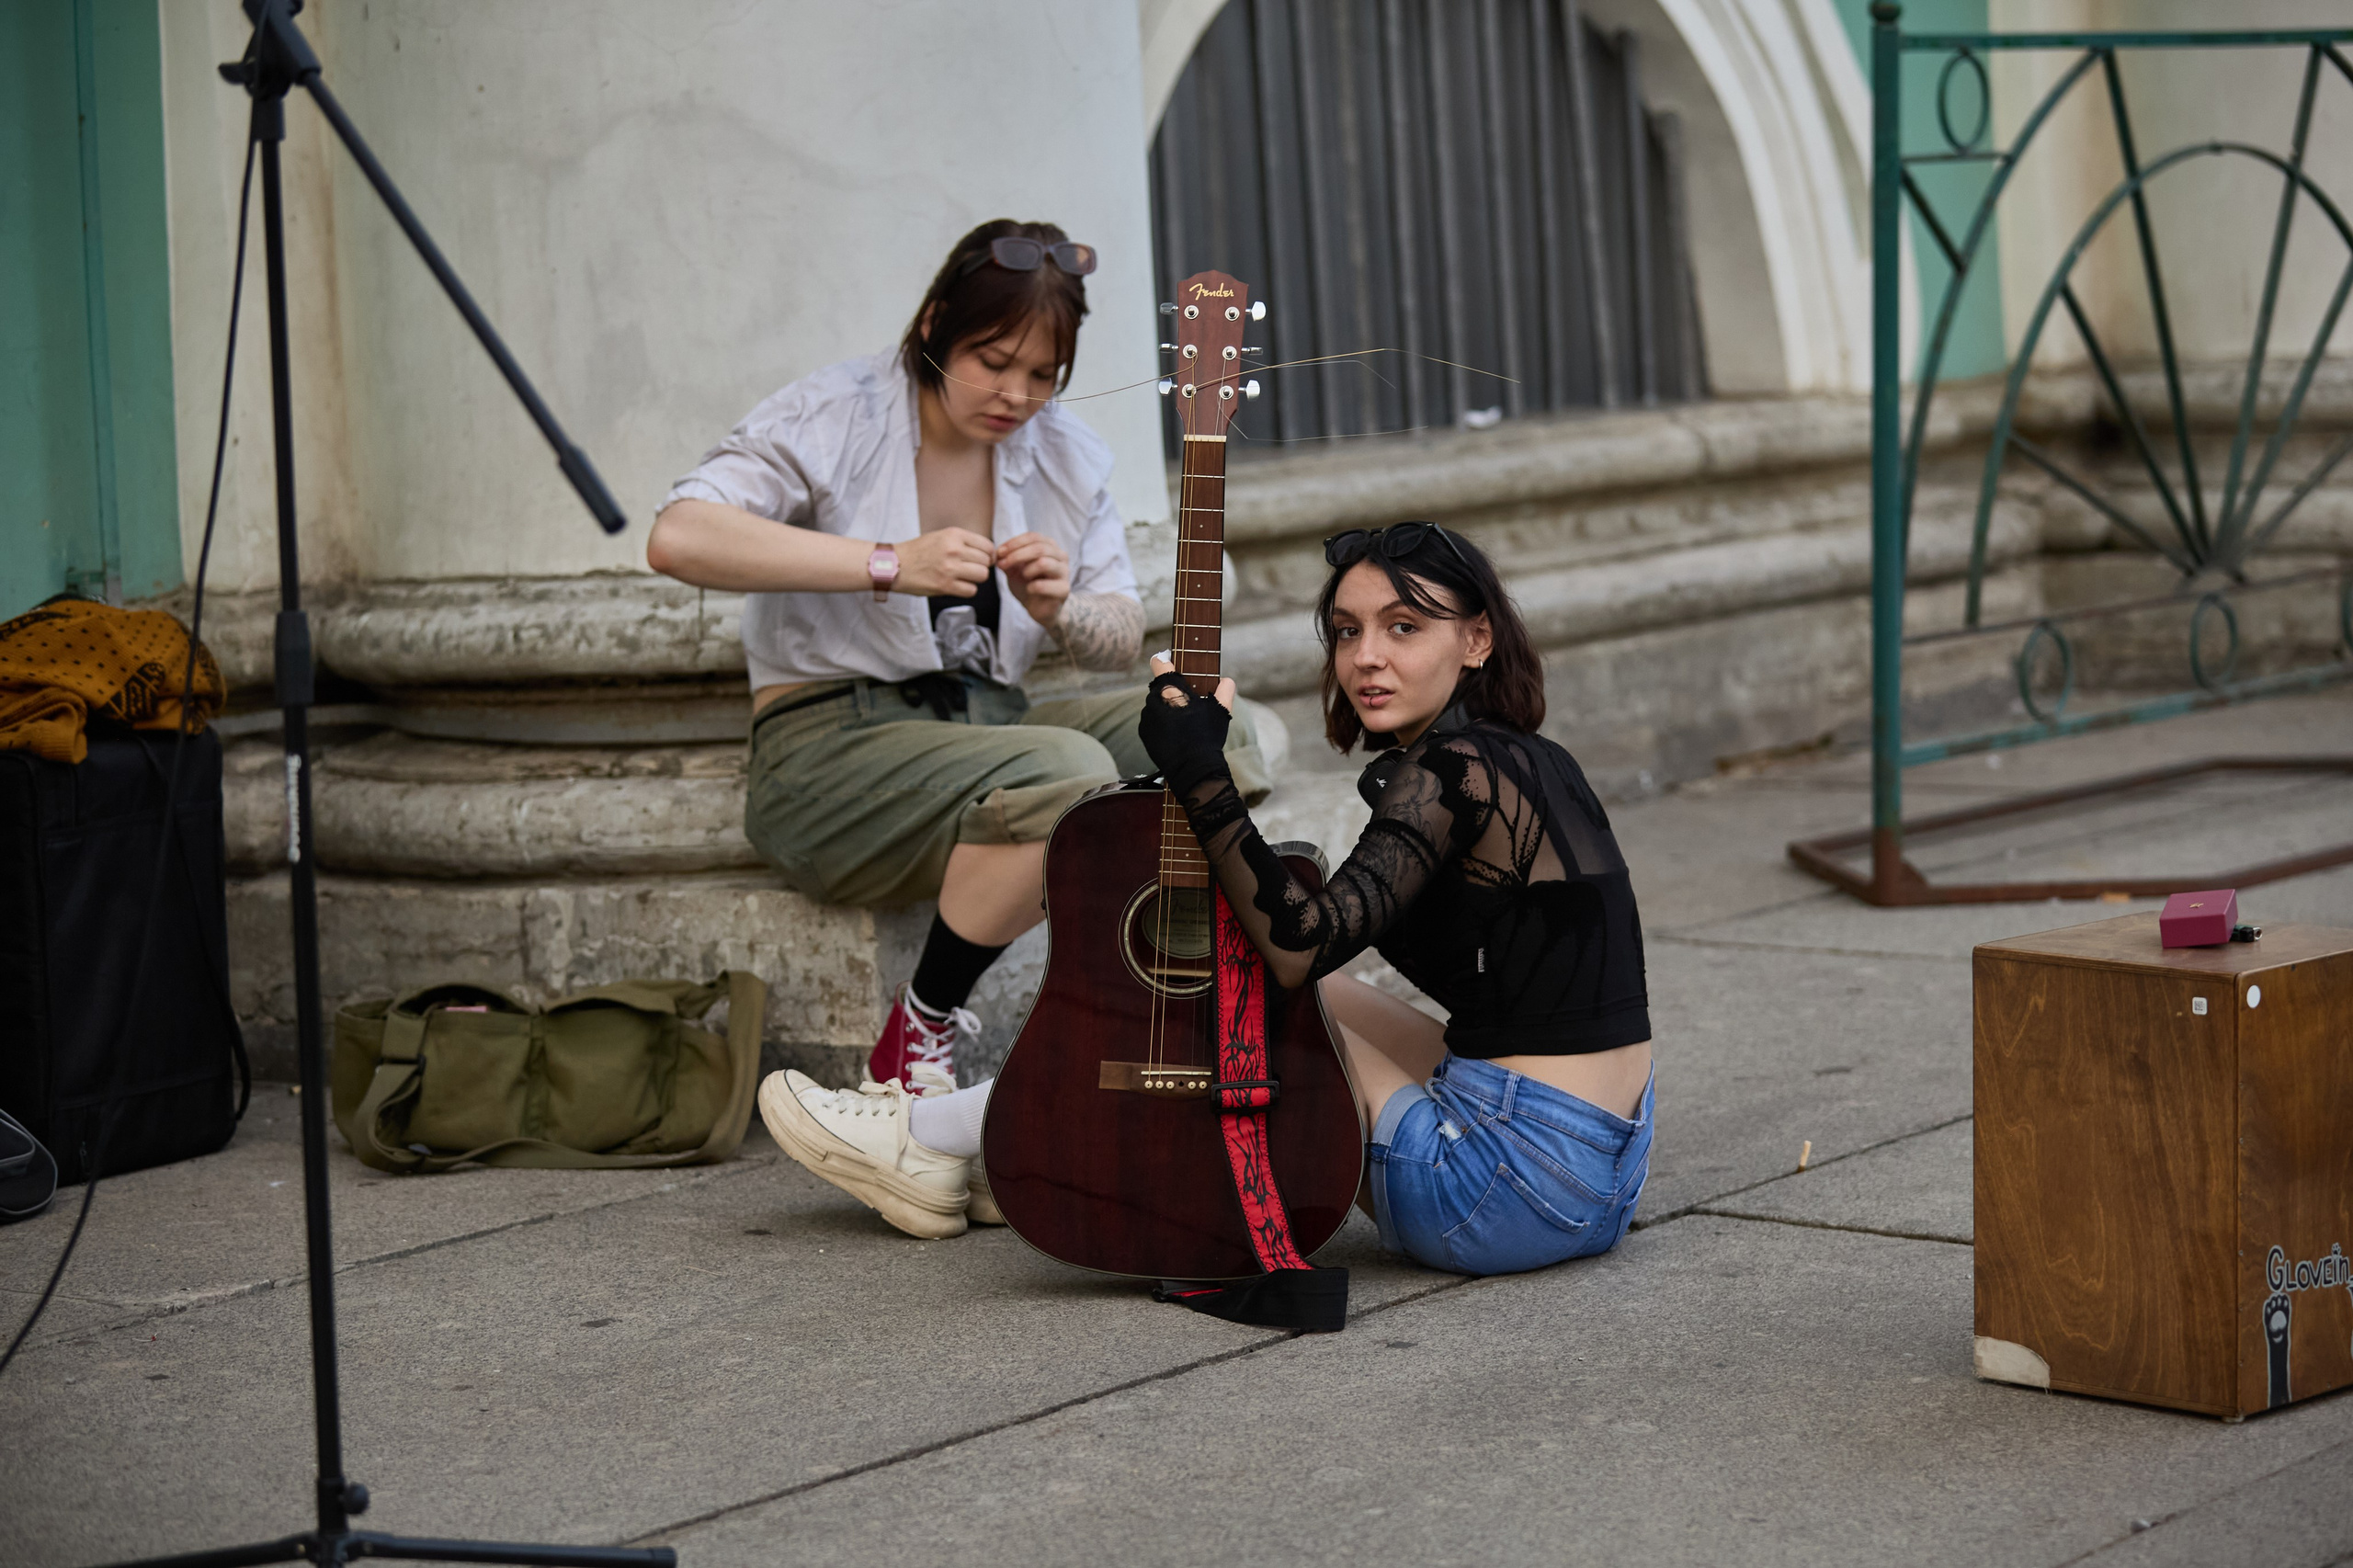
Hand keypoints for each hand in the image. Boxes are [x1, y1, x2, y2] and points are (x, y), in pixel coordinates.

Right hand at [890, 528, 995, 596]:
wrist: (895, 565)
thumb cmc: (918, 552)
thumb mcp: (941, 536)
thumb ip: (963, 542)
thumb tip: (987, 553)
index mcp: (954, 535)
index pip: (987, 546)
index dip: (988, 555)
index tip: (983, 560)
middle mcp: (954, 550)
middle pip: (986, 562)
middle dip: (982, 567)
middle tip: (971, 570)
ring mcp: (950, 568)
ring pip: (982, 576)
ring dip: (975, 579)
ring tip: (964, 578)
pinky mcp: (945, 585)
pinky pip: (971, 590)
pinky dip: (967, 590)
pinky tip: (957, 586)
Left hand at [997, 531, 1070, 624]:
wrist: (1038, 608)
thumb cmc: (1028, 585)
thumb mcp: (1014, 570)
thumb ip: (1007, 560)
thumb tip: (998, 553)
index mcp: (1050, 547)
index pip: (1033, 537)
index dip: (1015, 543)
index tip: (999, 552)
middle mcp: (1061, 556)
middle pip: (1039, 548)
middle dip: (1017, 555)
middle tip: (1002, 564)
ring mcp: (1064, 573)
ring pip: (1044, 563)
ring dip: (1026, 570)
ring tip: (1022, 577)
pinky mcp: (1063, 590)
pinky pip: (1044, 585)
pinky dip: (1031, 587)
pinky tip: (1029, 590)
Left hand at [1139, 662, 1235, 795]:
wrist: (1192, 769)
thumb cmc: (1207, 736)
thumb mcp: (1221, 711)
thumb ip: (1224, 690)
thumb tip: (1227, 681)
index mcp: (1169, 689)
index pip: (1159, 662)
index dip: (1166, 661)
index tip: (1173, 665)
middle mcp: (1152, 700)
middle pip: (1161, 688)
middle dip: (1173, 693)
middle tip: (1190, 706)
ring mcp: (1146, 718)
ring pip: (1157, 706)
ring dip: (1167, 710)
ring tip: (1185, 725)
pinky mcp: (1143, 734)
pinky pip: (1152, 722)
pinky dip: (1161, 725)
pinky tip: (1177, 735)